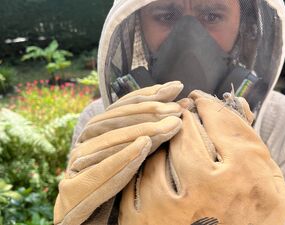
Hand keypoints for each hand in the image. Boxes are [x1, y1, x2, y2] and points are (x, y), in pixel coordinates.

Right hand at [54, 81, 183, 224]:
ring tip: (168, 126)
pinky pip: (96, 176)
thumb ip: (154, 133)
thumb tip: (181, 105)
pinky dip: (120, 160)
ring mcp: (74, 171)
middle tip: (176, 111)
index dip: (146, 95)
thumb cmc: (125, 193)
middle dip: (146, 113)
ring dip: (138, 132)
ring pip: (103, 145)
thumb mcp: (143, 158)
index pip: (119, 110)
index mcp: (96, 139)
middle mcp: (82, 150)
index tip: (175, 87)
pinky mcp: (72, 195)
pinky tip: (143, 147)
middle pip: (110, 123)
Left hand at [119, 90, 284, 224]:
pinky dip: (145, 167)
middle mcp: (207, 191)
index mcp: (242, 176)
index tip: (201, 100)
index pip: (223, 125)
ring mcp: (174, 208)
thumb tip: (237, 103)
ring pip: (159, 155)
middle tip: (183, 113)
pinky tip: (153, 163)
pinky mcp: (147, 221)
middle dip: (185, 118)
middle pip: (188, 136)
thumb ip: (253, 143)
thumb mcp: (269, 182)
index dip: (210, 106)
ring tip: (169, 139)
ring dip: (164, 142)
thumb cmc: (254, 216)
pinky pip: (138, 180)